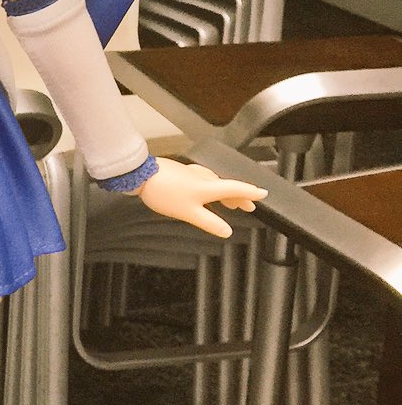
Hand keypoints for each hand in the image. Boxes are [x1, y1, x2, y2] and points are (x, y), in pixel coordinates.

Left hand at [136, 159, 264, 239]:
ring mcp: (192, 173)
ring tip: (230, 204)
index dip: (250, 193)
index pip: (236, 188)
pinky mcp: (181, 173)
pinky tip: (204, 196)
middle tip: (249, 206)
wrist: (140, 175)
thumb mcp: (189, 213)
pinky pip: (204, 182)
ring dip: (225, 193)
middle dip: (239, 196)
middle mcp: (203, 177)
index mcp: (209, 186)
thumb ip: (209, 222)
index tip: (263, 194)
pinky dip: (211, 190)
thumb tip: (227, 231)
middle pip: (227, 186)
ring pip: (215, 184)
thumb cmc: (164, 192)